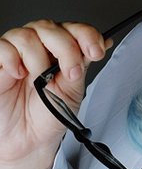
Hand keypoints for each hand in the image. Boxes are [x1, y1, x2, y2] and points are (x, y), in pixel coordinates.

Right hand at [0, 19, 110, 168]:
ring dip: (37, 59)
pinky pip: (2, 47)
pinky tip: (19, 75)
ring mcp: (17, 53)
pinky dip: (12, 59)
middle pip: (50, 28)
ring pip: (26, 35)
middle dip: (66, 49)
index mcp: (60, 50)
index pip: (74, 29)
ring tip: (38, 80)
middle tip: (70, 73)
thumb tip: (104, 42)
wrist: (29, 140)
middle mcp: (39, 46)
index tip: (96, 52)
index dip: (86, 35)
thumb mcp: (73, 91)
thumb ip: (83, 64)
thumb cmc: (49, 115)